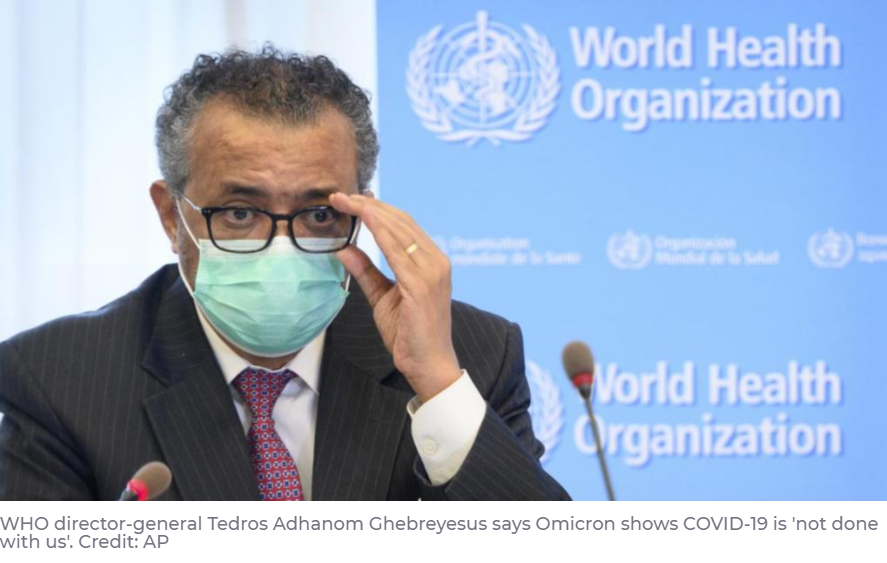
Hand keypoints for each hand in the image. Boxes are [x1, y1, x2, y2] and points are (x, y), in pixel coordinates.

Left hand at [329, 193, 460, 401]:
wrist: (428, 364)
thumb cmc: (409, 333)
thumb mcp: (382, 296)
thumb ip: (366, 271)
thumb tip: (344, 248)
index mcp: (431, 261)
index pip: (403, 225)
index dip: (376, 209)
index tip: (351, 199)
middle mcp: (436, 261)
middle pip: (401, 221)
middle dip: (369, 204)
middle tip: (341, 195)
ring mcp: (431, 271)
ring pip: (399, 229)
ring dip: (370, 212)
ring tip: (346, 201)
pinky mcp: (422, 285)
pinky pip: (397, 250)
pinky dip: (379, 231)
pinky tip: (362, 220)